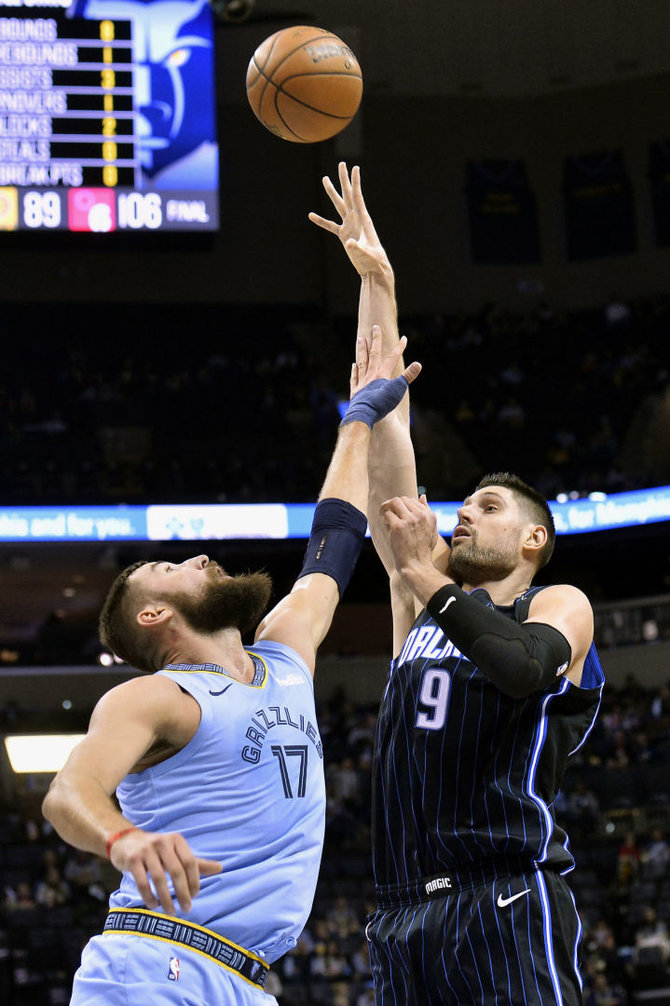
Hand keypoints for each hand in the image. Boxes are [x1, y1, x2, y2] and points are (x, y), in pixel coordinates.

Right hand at [109, 828, 221, 915]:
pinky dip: (149, 897)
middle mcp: (162, 842)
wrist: (126, 841)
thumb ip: (197, 862)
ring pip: (159, 879)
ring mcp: (146, 850)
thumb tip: (221, 868)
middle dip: (183, 893)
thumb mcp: (177, 852)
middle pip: (176, 871)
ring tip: (171, 912)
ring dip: (166, 899)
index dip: (194, 880)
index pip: (190, 862)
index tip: (195, 896)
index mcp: (176, 840)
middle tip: (186, 909)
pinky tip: (154, 906)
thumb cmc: (157, 850)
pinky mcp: (132, 860)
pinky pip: (142, 882)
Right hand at [308, 162, 391, 276]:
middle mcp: (356, 219)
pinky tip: (311, 215)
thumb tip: (349, 243)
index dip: (355, 183)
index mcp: (363, 219)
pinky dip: (321, 221)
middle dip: (344, 180)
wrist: (373, 270)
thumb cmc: (373, 261)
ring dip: (332, 192)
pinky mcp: (344, 235)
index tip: (354, 168)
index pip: (358, 197)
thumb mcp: (366, 254)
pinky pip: (331, 226)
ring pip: (339, 205)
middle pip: (348, 195)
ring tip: (325, 179)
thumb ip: (357, 248)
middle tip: (341, 164)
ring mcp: (350, 226)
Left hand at [341, 326, 420, 427]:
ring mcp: (362, 382)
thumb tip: (419, 364)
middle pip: (373, 354)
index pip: (392, 358)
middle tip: (375, 327)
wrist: (363, 415)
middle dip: (376, 340)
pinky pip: (355, 377)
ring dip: (362, 350)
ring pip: (362, 362)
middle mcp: (371, 375)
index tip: (404, 338)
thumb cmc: (381, 404)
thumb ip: (408, 377)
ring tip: (360, 339)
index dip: (399, 348)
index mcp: (382, 374)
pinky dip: (355, 370)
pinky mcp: (355, 391)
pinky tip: (354, 365)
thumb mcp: (397, 391)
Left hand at [379, 495, 438, 576]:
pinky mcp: (398, 526)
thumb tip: (422, 496)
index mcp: (429, 515)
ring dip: (387, 507)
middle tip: (388, 513)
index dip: (403, 506)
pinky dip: (384, 519)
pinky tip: (386, 527)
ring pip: (394, 502)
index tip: (398, 514)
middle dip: (393, 505)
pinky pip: (387, 514)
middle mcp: (420, 515)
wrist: (417, 565)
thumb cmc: (423, 550)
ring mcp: (409, 520)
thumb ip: (427, 512)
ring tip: (384, 515)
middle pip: (402, 499)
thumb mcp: (431, 530)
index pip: (412, 500)